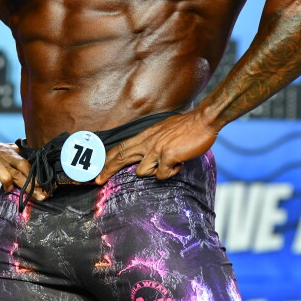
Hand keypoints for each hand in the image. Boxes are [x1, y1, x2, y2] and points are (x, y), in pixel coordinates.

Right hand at [0, 142, 48, 200]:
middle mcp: (0, 159)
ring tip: (8, 187)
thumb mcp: (6, 155)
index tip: (45, 191)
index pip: (26, 166)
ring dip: (6, 178)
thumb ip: (20, 165)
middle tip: (40, 197)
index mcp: (10, 155)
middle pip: (17, 170)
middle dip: (30, 184)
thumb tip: (38, 180)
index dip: (36, 179)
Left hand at [95, 110, 217, 185]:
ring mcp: (156, 149)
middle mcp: (148, 142)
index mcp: (146, 135)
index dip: (109, 157)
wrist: (203, 120)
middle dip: (107, 169)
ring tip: (170, 163)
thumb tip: (148, 154)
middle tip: (97, 180)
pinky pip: (161, 175)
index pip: (122, 146)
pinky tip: (180, 163)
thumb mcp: (164, 130)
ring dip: (154, 172)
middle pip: (121, 156)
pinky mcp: (167, 156)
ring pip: (141, 172)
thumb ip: (154, 141)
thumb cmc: (187, 126)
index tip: (100, 168)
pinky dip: (171, 173)